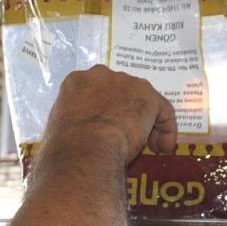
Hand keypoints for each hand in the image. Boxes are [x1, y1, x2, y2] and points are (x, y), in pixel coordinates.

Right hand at [44, 66, 178, 160]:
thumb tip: (81, 129)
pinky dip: (166, 128)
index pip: (95, 91)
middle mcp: (101, 75)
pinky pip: (163, 111)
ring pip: (142, 100)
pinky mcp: (148, 96)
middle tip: (127, 137)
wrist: (85, 150)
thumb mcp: (60, 128)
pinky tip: (164, 147)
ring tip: (149, 146)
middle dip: (125, 112)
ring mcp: (126, 83)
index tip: (105, 129)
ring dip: (147, 122)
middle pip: (120, 91)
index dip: (103, 110)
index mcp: (77, 82)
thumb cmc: (67, 147)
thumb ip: (74, 120)